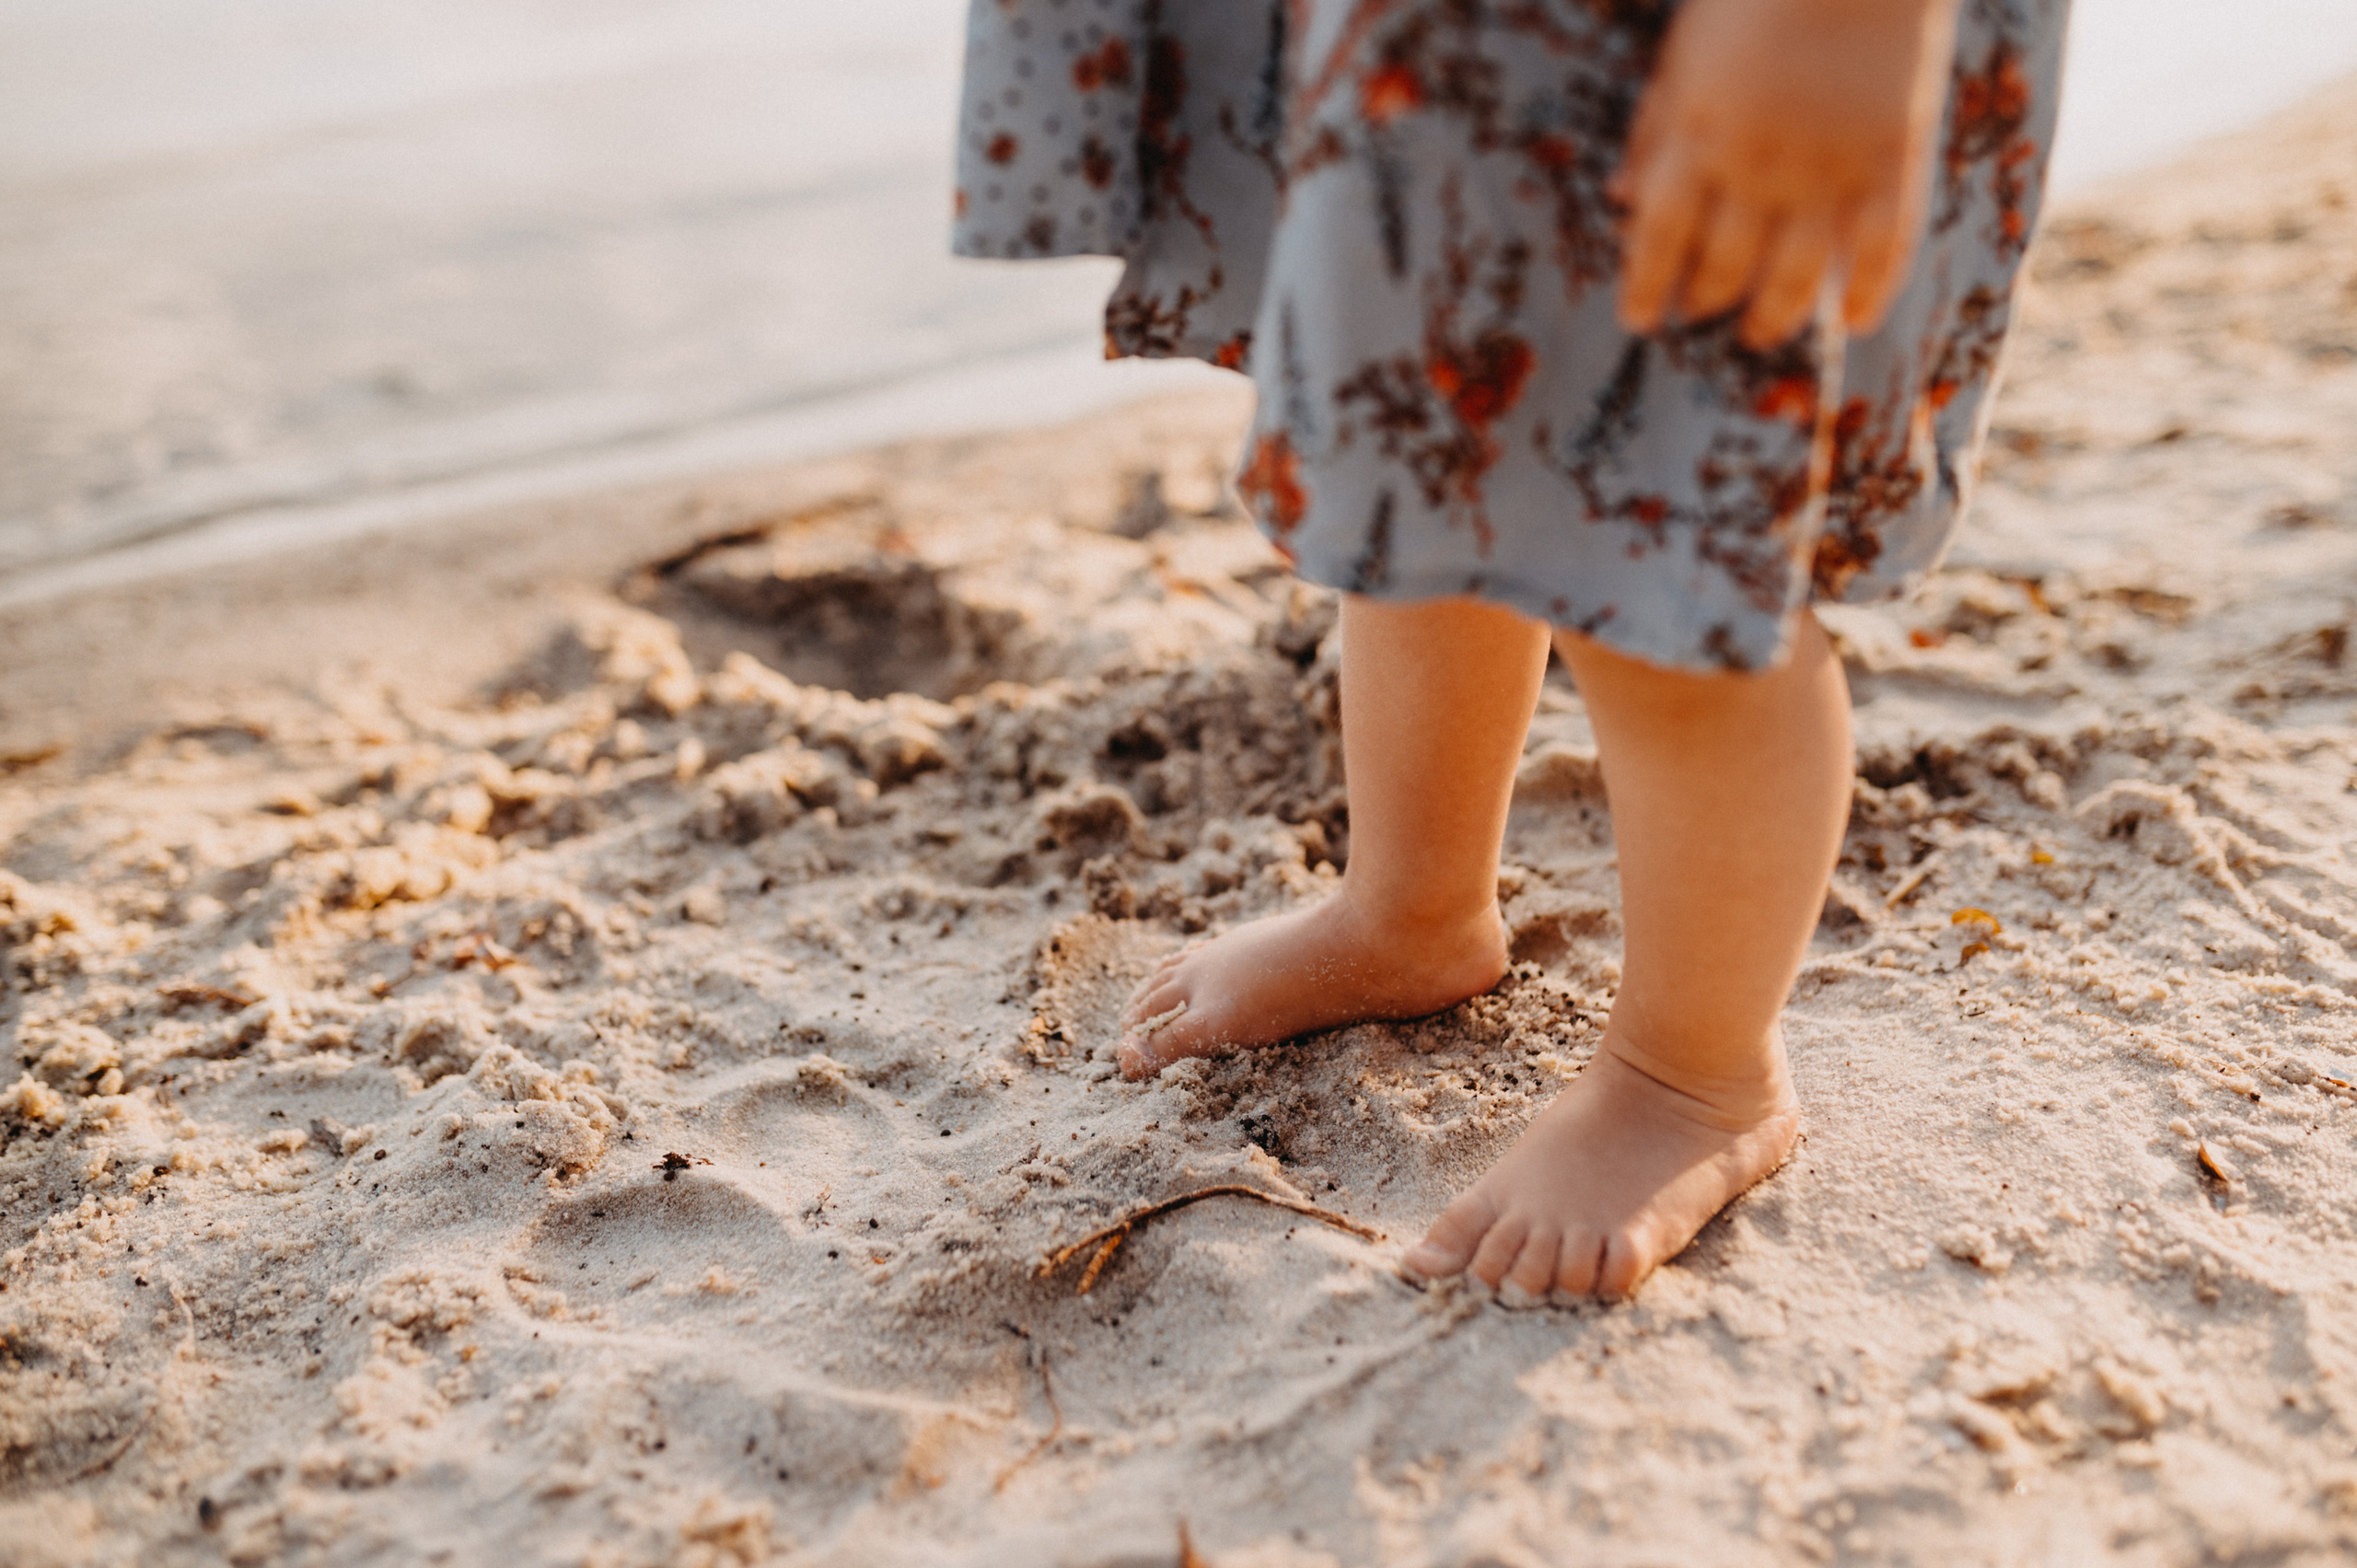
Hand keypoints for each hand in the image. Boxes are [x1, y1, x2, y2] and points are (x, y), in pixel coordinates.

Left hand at [1612, 0, 1959, 348]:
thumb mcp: (1683, 53)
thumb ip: (1653, 130)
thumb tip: (1620, 200)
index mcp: (1696, 137)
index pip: (1658, 239)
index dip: (1645, 288)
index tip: (1640, 320)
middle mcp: (1757, 166)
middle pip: (1725, 268)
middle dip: (1705, 302)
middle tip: (1699, 314)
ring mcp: (1829, 167)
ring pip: (1796, 278)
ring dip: (1775, 317)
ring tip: (1761, 333)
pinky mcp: (1895, 158)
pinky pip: (1883, 248)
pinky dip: (1869, 292)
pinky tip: (1855, 319)